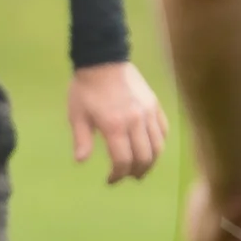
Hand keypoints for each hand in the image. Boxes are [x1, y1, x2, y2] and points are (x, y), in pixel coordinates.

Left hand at [67, 61, 169, 183]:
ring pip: (158, 146)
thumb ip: (81, 140)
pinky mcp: (154, 104)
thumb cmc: (85, 89)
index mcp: (114, 126)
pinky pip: (163, 130)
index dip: (118, 175)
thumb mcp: (77, 115)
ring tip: (142, 169)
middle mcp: (135, 121)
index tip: (110, 180)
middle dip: (136, 172)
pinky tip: (151, 149)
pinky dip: (159, 143)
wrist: (103, 60)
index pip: (123, 161)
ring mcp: (148, 112)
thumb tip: (81, 161)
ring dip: (151, 162)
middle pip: (143, 158)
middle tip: (128, 177)